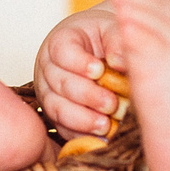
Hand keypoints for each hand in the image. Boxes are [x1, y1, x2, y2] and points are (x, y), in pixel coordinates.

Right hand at [36, 5, 121, 137]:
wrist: (95, 52)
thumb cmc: (103, 40)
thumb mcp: (111, 31)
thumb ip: (117, 42)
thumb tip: (121, 62)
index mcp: (60, 42)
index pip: (62, 52)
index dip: (79, 63)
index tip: (100, 70)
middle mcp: (49, 69)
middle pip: (61, 84)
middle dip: (87, 96)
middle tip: (112, 103)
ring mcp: (48, 93)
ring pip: (57, 109)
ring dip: (82, 119)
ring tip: (106, 125)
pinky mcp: (55, 115)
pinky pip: (62, 128)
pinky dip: (81, 135)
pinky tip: (101, 138)